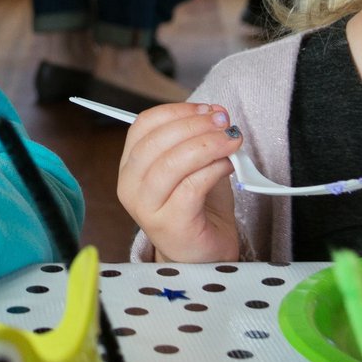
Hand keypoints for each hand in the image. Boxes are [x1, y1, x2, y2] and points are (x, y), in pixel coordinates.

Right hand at [117, 101, 243, 262]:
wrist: (205, 253)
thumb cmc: (198, 207)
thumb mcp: (192, 165)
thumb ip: (196, 139)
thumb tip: (215, 114)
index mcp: (130, 166)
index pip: (143, 126)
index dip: (177, 111)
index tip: (208, 109)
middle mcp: (130, 187)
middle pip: (156, 142)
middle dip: (195, 125)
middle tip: (224, 122)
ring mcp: (146, 208)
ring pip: (172, 164)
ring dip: (207, 145)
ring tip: (232, 141)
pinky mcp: (169, 225)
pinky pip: (190, 187)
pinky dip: (212, 170)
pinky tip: (228, 166)